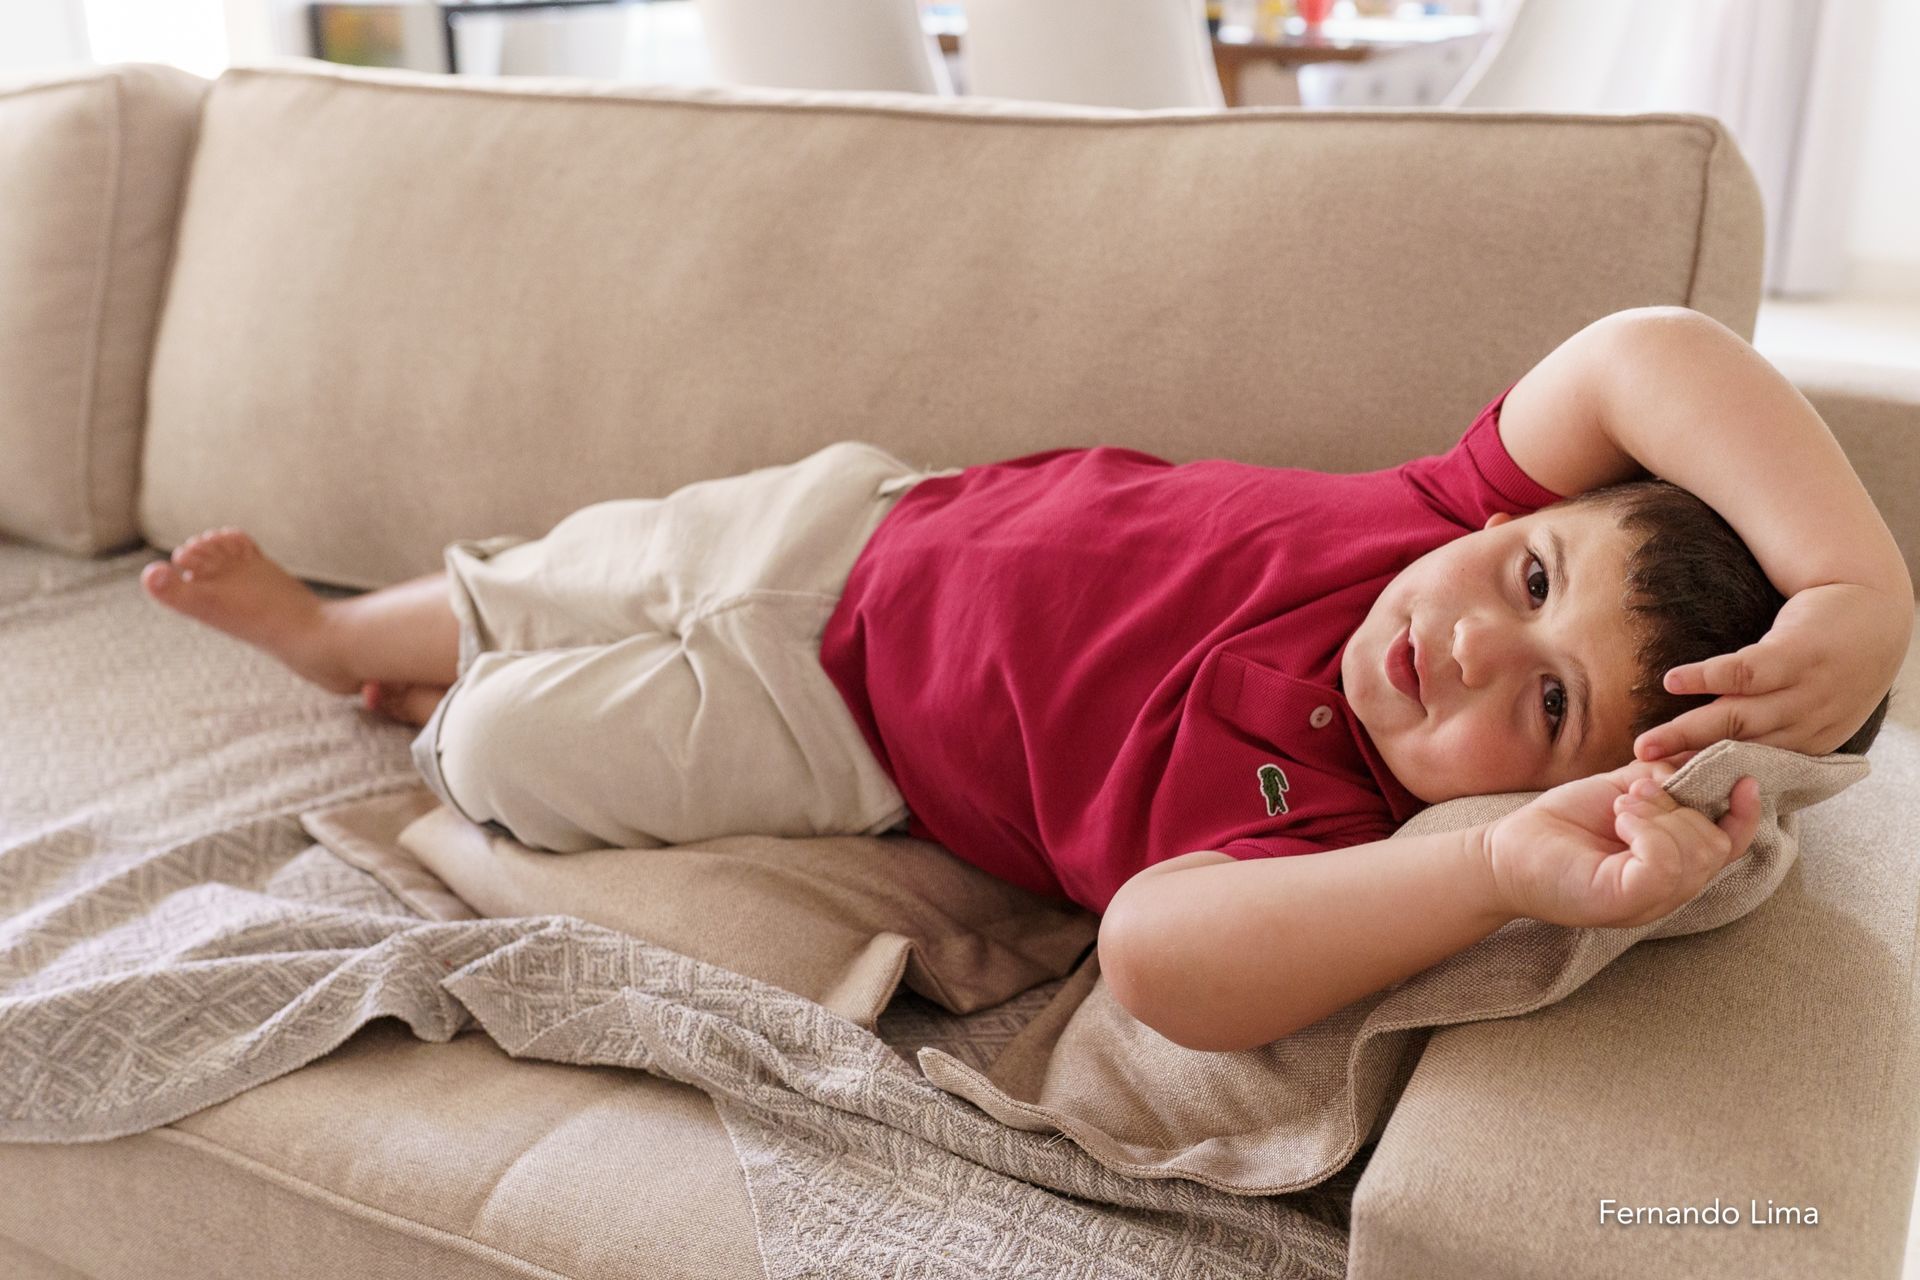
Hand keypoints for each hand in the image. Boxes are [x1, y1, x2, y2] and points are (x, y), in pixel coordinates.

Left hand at [1480, 757, 1761, 928]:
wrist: (1504, 853)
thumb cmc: (1560, 825)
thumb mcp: (1619, 792)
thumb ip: (1661, 780)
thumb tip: (1696, 761)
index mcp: (1671, 865)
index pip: (1728, 846)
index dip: (1744, 814)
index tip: (1743, 778)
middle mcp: (1668, 890)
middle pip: (1715, 843)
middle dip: (1678, 805)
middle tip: (1630, 796)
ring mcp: (1649, 900)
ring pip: (1695, 851)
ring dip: (1658, 813)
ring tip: (1620, 808)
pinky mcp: (1626, 900)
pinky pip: (1665, 862)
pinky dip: (1647, 829)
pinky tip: (1619, 820)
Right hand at [1633, 582, 1910, 761]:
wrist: (1871, 607)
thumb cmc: (1830, 660)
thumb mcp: (1813, 708)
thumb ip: (1774, 731)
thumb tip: (1712, 752)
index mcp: (1808, 743)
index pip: (1751, 770)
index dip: (1709, 783)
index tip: (1668, 793)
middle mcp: (1806, 724)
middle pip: (1736, 750)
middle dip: (1687, 766)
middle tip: (1645, 780)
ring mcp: (1803, 690)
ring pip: (1734, 719)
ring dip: (1685, 733)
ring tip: (1645, 745)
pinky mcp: (1794, 653)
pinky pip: (1743, 672)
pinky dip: (1704, 678)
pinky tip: (1672, 682)